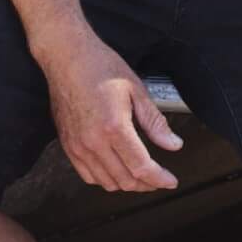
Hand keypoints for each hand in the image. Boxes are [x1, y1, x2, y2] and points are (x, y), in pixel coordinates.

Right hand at [37, 30, 182, 191]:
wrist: (67, 57)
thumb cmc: (101, 67)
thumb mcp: (136, 90)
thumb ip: (155, 122)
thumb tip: (174, 145)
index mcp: (114, 127)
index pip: (141, 167)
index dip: (159, 178)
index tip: (171, 181)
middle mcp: (93, 142)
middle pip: (125, 179)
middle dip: (146, 184)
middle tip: (159, 178)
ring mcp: (78, 146)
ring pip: (106, 182)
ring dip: (126, 184)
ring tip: (141, 176)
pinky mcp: (68, 146)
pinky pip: (87, 175)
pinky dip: (105, 179)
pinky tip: (117, 170)